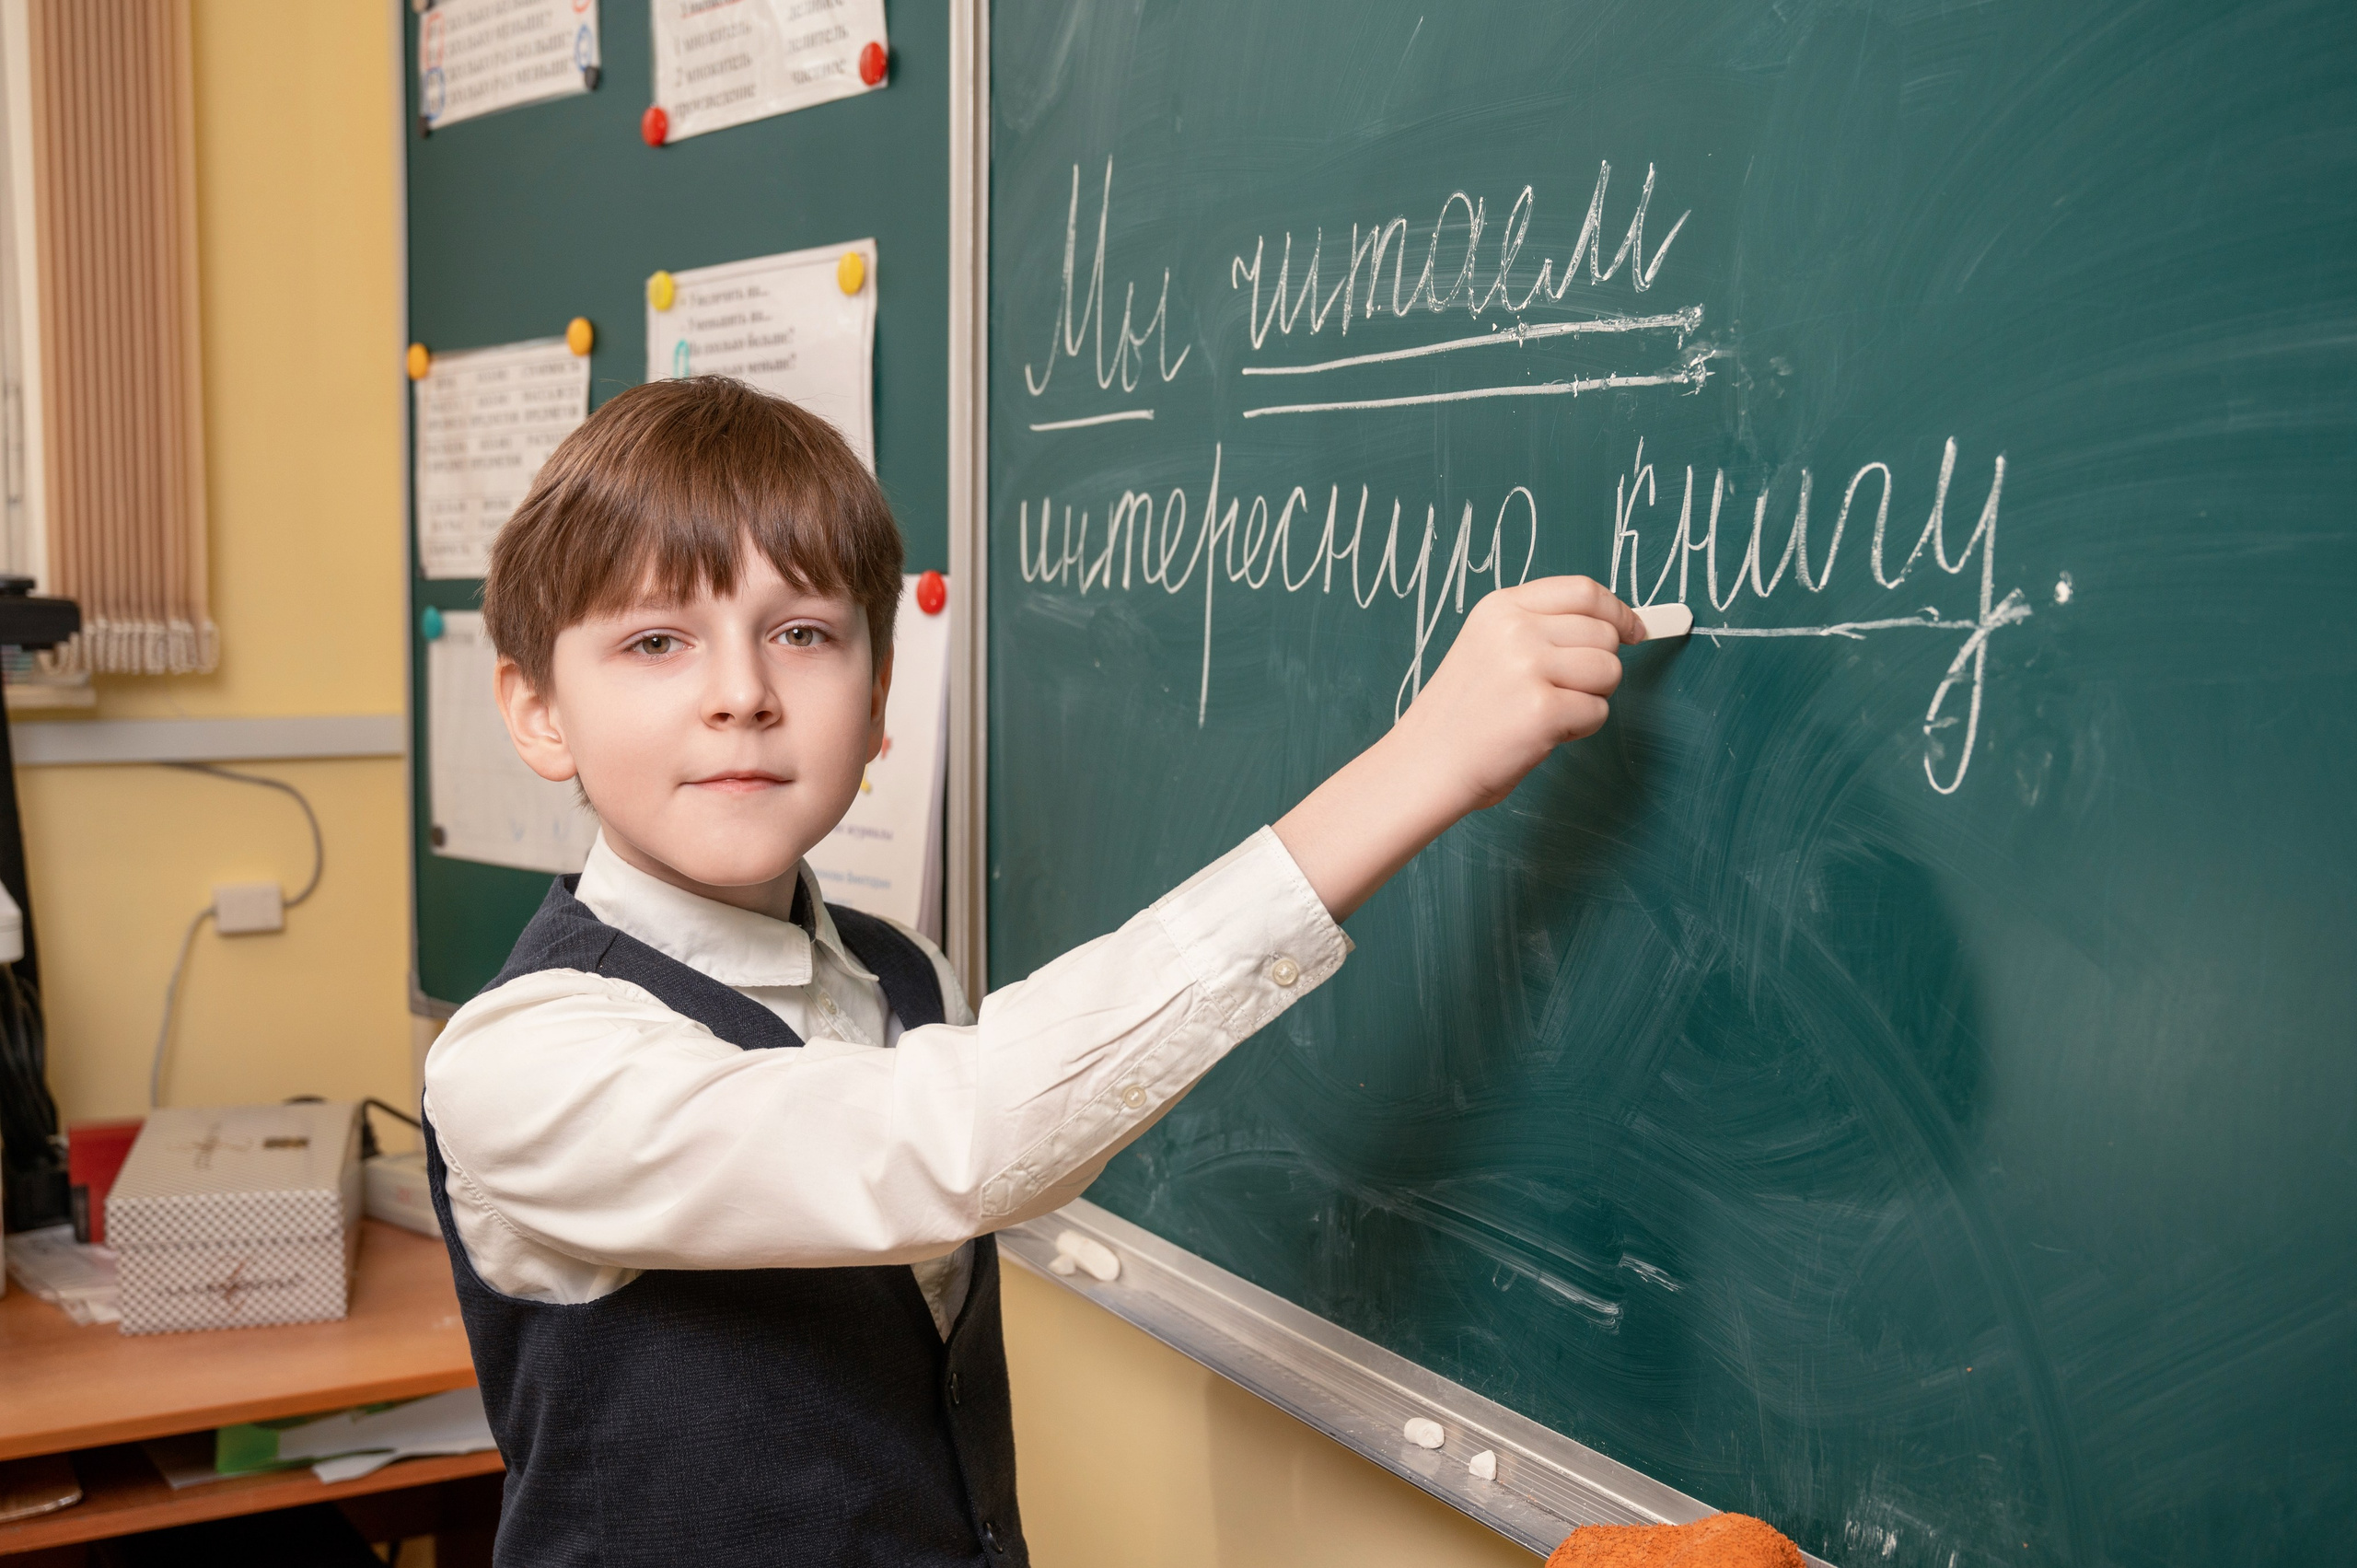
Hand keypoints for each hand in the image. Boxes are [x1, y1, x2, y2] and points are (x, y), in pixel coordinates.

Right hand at [1395, 575, 1642, 810]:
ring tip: (1549, 712)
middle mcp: (1515, 629)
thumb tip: (1617, 627)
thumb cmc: (1462, 715)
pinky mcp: (1542, 709)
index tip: (1633, 630)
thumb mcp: (1489, 647)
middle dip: (1600, 666)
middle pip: (1604, 633)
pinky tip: (1542, 733)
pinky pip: (1598, 712)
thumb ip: (1541, 629)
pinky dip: (1580, 729)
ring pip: (1609, 671)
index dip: (1617, 610)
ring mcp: (1528, 667)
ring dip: (1591, 698)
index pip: (1582, 590)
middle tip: (1564, 692)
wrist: (1424, 763)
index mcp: (1501, 608)